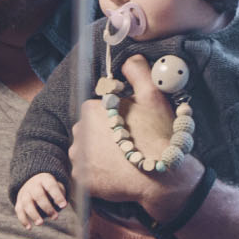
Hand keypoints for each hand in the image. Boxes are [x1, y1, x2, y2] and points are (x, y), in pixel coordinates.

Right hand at [15, 173, 67, 227]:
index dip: (57, 196)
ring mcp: (24, 194)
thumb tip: (61, 205)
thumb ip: (60, 193)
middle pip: (38, 195)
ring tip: (40, 223)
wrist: (31, 183)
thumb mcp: (56, 185)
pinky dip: (23, 219)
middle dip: (47, 207)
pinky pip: (19, 211)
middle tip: (55, 217)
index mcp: (44, 179)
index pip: (51, 186)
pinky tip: (29, 227)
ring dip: (33, 214)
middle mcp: (32, 186)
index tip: (64, 206)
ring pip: (27, 204)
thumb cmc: (49, 188)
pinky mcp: (19, 202)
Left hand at [70, 55, 198, 220]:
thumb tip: (129, 59)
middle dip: (105, 137)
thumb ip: (138, 71)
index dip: (115, 119)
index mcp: (90, 109)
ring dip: (100, 155)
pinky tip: (116, 174)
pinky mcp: (79, 178)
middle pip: (89, 132)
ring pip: (86, 152)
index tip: (130, 127)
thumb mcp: (152, 95)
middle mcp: (78, 131)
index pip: (97, 111)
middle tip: (128, 144)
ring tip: (122, 161)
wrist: (161, 176)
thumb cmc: (157, 134)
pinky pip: (85, 173)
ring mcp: (77, 156)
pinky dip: (98, 174)